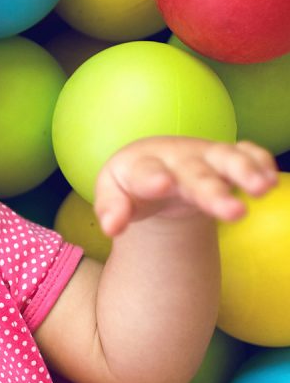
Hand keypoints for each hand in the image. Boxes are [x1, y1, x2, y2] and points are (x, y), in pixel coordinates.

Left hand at [93, 136, 278, 236]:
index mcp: (140, 166)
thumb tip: (112, 228)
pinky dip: (260, 162)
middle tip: (232, 212)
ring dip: (244, 172)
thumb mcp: (112, 194)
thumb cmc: (130, 184)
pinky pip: (247, 154)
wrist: (152, 164)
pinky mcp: (225, 158)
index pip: (145, 172)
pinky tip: (271, 179)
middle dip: (213, 190)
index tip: (162, 184)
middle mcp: (176, 158)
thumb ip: (111, 210)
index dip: (153, 178)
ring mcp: (204, 156)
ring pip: (226, 160)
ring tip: (262, 188)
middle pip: (194, 174)